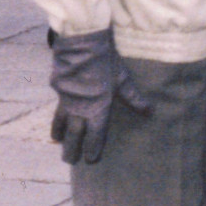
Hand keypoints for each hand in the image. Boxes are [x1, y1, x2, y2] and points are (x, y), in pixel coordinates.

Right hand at [49, 29, 148, 164]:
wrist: (81, 45)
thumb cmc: (105, 62)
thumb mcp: (122, 79)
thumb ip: (133, 98)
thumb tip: (150, 111)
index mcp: (98, 109)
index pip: (95, 135)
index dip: (93, 148)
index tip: (91, 160)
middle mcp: (81, 109)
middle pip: (75, 135)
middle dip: (72, 149)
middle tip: (70, 161)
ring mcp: (67, 101)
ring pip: (63, 125)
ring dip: (62, 137)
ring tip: (59, 144)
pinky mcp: (59, 91)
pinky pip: (57, 111)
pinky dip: (56, 121)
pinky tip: (56, 124)